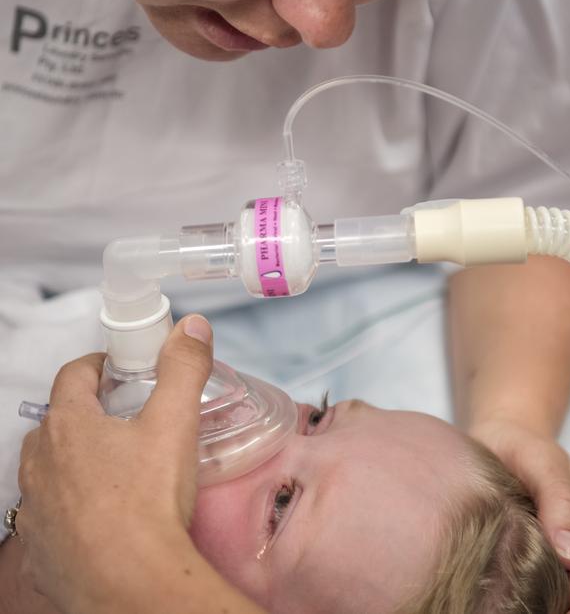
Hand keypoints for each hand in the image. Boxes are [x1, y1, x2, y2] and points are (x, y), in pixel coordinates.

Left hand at [16, 314, 213, 613]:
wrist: (133, 586)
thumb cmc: (149, 502)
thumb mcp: (175, 423)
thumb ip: (184, 368)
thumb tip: (192, 327)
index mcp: (68, 426)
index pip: (73, 376)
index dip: (96, 366)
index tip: (117, 369)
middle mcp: (40, 465)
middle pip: (56, 423)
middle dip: (86, 415)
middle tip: (123, 420)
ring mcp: (34, 512)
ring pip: (48, 472)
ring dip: (72, 463)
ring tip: (114, 471)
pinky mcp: (38, 552)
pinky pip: (48, 519)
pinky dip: (69, 511)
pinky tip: (101, 519)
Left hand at [470, 418, 569, 613]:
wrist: (503, 434)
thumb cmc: (524, 446)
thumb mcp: (542, 461)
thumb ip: (561, 502)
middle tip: (501, 608)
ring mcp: (556, 564)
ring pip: (552, 606)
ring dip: (529, 608)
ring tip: (495, 602)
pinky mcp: (531, 561)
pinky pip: (532, 593)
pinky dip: (515, 598)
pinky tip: (490, 591)